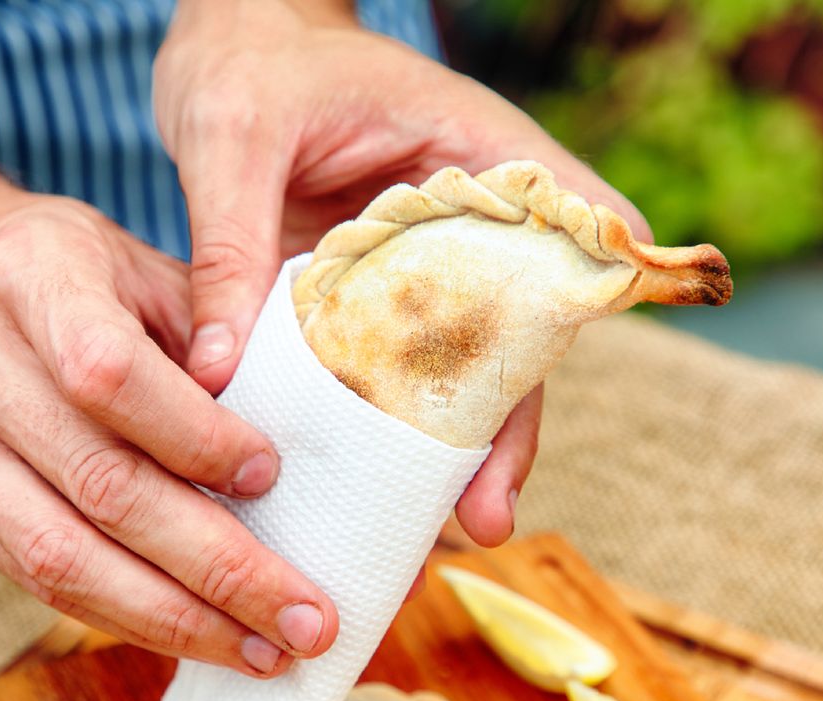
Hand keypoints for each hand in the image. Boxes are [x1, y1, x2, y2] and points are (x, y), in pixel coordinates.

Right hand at [0, 185, 337, 676]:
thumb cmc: (42, 262)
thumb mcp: (125, 259)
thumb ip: (204, 328)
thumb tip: (293, 426)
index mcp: (28, 281)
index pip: (111, 376)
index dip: (196, 438)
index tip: (271, 478)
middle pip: (101, 489)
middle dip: (218, 567)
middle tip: (306, 619)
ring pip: (64, 559)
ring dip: (175, 619)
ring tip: (262, 652)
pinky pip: (36, 580)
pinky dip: (121, 616)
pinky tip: (191, 636)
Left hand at [154, 1, 652, 545]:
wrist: (224, 49)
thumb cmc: (246, 63)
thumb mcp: (231, 139)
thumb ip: (230, 250)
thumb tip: (215, 375)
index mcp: (465, 151)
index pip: (568, 214)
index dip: (598, 279)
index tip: (608, 344)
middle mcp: (458, 220)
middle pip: (515, 328)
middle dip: (508, 425)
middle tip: (488, 514)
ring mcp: (417, 267)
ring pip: (456, 366)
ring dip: (452, 450)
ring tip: (442, 529)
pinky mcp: (368, 298)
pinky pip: (386, 371)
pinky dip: (384, 430)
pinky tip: (372, 492)